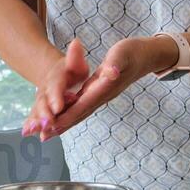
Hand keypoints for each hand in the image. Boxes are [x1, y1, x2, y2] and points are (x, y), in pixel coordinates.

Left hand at [26, 36, 173, 141]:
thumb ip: (116, 63)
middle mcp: (102, 95)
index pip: (82, 105)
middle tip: (43, 137)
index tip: (52, 126)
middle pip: (79, 114)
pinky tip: (61, 118)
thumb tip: (111, 72)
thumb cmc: (134, 52)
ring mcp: (101, 96)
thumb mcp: (123, 53)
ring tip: (47, 134)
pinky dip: (70, 114)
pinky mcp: (100, 92)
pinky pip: (82, 106)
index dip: (67, 116)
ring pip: (80, 113)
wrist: (146, 57)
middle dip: (61, 126)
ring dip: (64, 124)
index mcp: (104, 87)